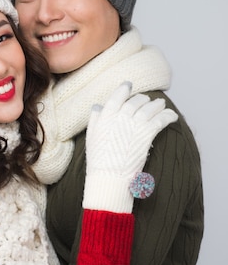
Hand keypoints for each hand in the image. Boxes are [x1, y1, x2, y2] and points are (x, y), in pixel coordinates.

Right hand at [83, 82, 177, 212]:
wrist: (109, 179)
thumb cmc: (98, 163)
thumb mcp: (91, 139)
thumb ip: (95, 120)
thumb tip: (97, 106)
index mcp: (105, 117)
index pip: (116, 97)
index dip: (123, 90)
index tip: (128, 85)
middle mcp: (120, 117)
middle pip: (135, 102)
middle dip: (143, 100)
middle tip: (148, 101)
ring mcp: (134, 124)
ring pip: (149, 108)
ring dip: (157, 106)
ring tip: (162, 105)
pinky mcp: (147, 134)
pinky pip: (160, 120)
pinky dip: (168, 116)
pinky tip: (172, 116)